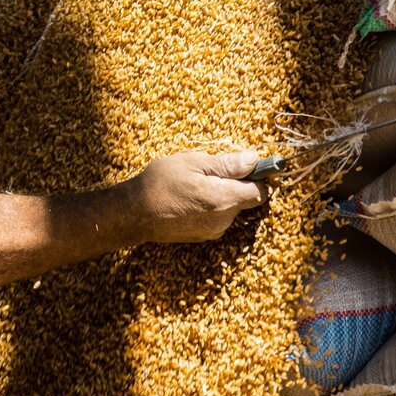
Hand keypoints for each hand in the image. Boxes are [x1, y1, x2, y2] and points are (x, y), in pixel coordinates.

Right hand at [125, 150, 268, 243]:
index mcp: (225, 199)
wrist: (134, 213)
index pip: (261, 191)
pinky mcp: (203, 236)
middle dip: (236, 184)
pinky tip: (190, 199)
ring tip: (195, 185)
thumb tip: (255, 159)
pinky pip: (218, 218)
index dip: (257, 177)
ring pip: (231, 208)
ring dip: (222, 195)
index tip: (245, 166)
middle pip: (246, 199)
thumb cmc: (160, 183)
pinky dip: (211, 207)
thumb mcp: (193, 163)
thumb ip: (227, 164)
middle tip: (210, 172)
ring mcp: (213, 231)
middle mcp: (224, 220)